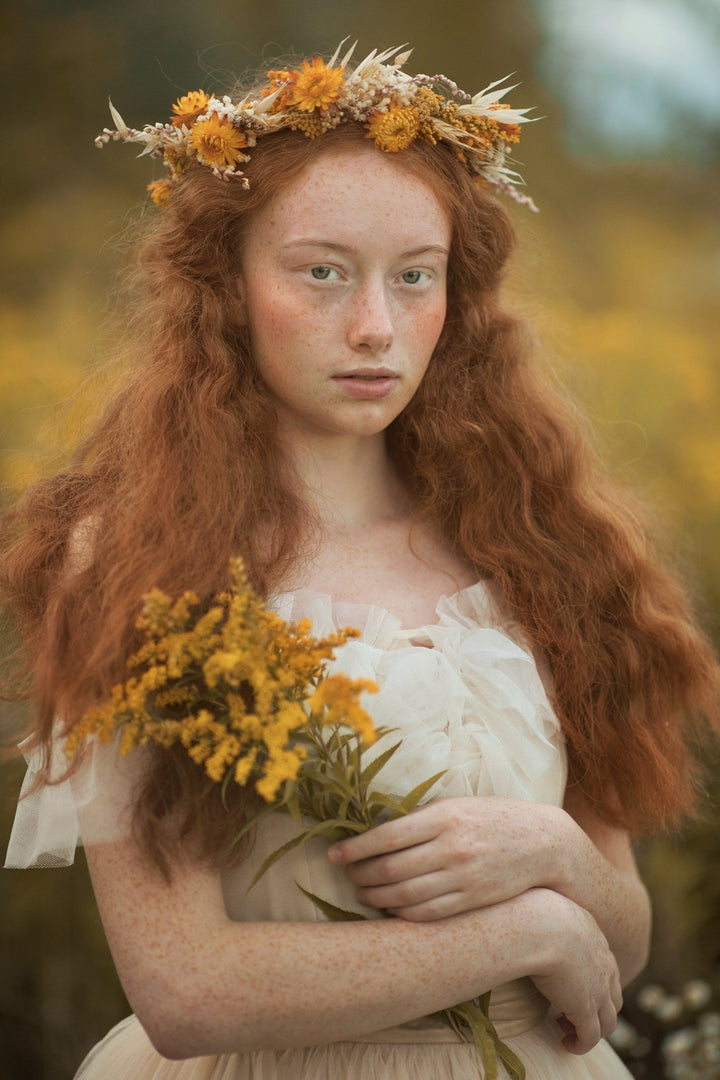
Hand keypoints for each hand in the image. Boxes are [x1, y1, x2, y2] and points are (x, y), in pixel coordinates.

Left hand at [327, 796, 566, 919]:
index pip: (387, 836)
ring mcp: (462, 878)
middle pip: (391, 869)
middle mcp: (451, 848)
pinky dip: (402, 913)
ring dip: (375, 897)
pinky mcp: (471, 901)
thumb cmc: (494, 817)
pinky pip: (427, 913)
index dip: (355, 848)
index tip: (333, 854)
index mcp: (444, 817)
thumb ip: (424, 817)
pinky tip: (390, 908)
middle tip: (346, 874)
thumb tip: (381, 830)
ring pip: (404, 895)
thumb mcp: (459, 804)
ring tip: (361, 893)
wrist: (544, 843)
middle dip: (360, 875)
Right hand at [522, 888, 622, 1054]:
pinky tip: (566, 1043)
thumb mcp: (547, 907)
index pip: (605, 966)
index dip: (593, 981)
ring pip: (607, 1021)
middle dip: (598, 1009)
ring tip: (568, 1030)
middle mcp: (604, 965)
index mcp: (595, 937)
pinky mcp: (586, 1009)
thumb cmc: (533, 911)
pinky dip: (581, 1044)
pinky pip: (590, 1037)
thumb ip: (547, 915)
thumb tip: (529, 912)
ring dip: (591, 1030)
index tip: (571, 987)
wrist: (540, 928)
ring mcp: (598, 989)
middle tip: (572, 1012)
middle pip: (613, 996)